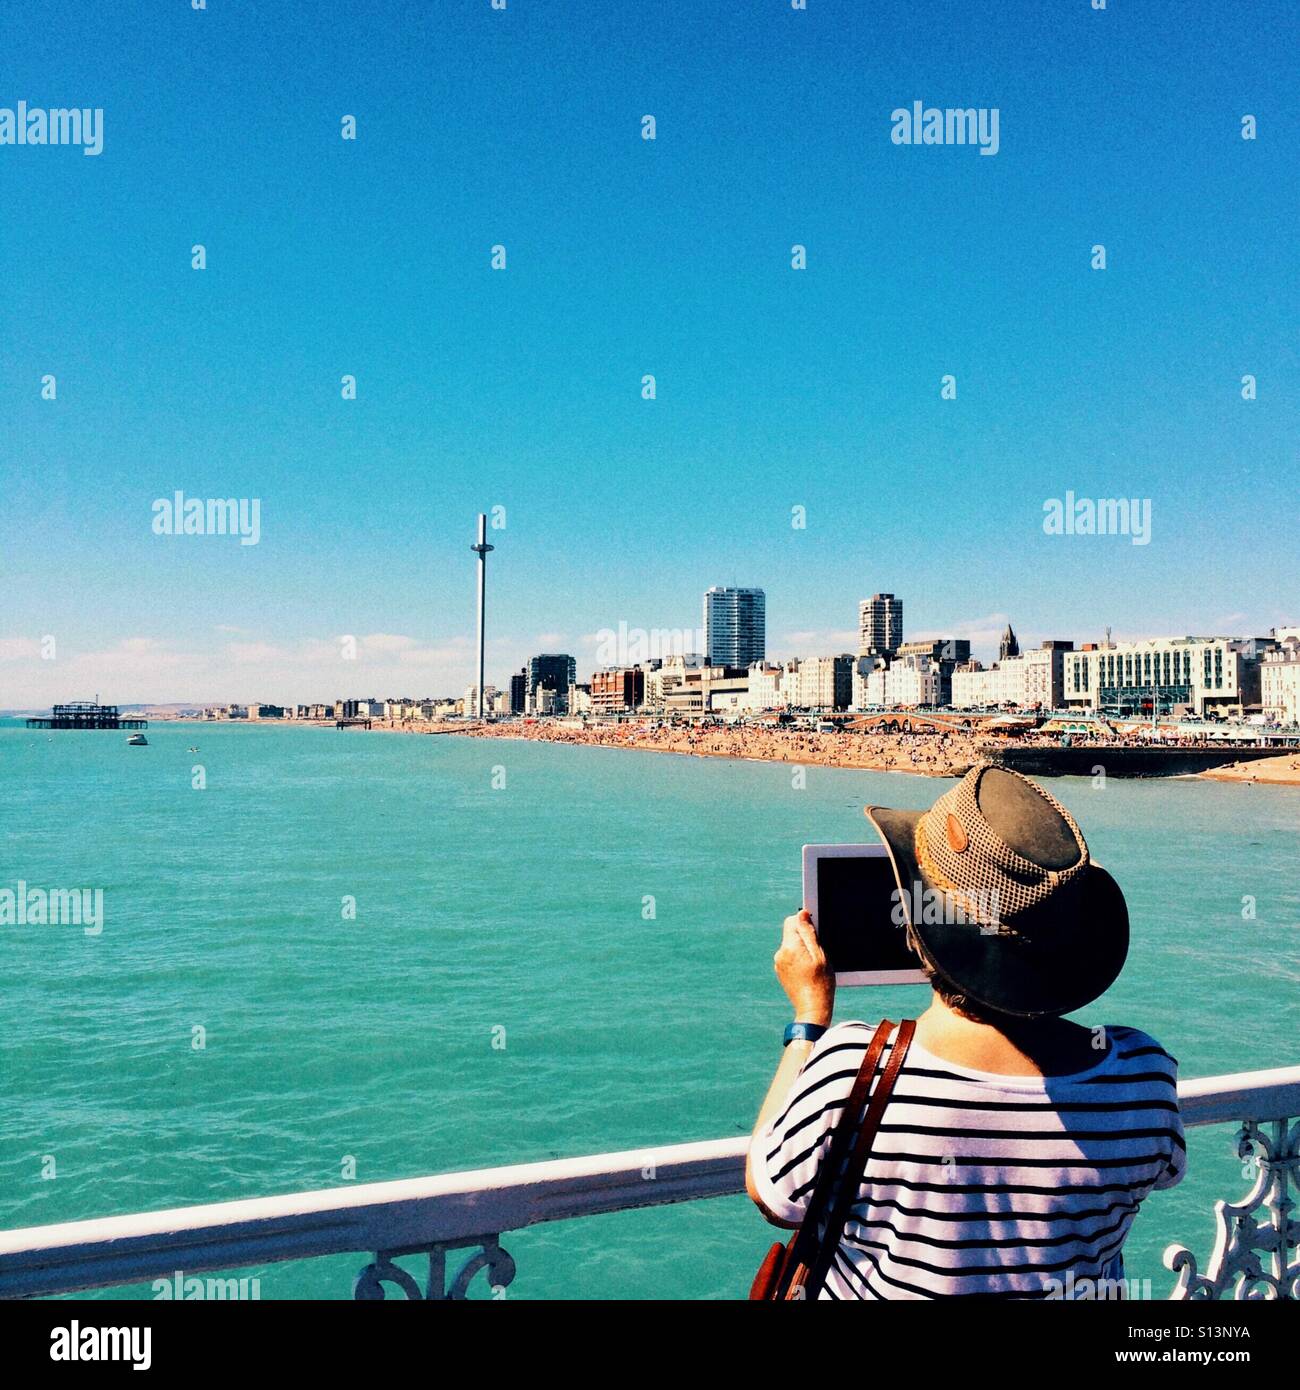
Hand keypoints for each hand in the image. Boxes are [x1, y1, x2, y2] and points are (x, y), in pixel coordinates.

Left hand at [774, 910, 833, 1025]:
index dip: (805, 922)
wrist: (812, 1008)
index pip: (792, 921)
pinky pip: (789, 956)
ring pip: (791, 945)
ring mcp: (778, 963)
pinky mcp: (780, 971)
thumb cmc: (820, 982)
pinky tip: (807, 971)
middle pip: (791, 933)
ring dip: (801, 949)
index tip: (815, 932)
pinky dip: (798, 959)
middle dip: (804, 938)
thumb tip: (801, 913)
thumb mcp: (820, 955)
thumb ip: (809, 933)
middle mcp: (780, 953)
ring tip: (813, 965)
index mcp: (790, 947)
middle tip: (817, 953)